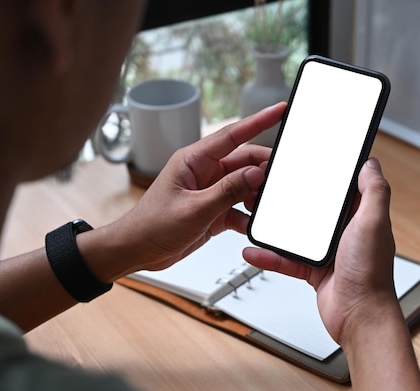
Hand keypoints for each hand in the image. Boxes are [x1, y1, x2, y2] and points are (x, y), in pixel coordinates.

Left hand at [112, 102, 285, 272]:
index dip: (259, 120)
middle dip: (264, 169)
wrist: (137, 251)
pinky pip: (239, 207)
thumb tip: (256, 173)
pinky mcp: (213, 210)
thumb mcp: (194, 208)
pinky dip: (248, 216)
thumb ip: (228, 190)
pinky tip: (252, 224)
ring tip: (265, 206)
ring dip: (256, 196)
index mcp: (194, 160)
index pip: (233, 135)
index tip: (280, 109)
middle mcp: (204, 171)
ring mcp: (210, 191)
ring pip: (245, 185)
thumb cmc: (152, 225)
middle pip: (244, 161)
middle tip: (282, 178)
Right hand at [243, 157, 396, 342]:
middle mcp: (345, 232)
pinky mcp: (314, 270)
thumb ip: (374, 191)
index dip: (328, 175)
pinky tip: (254, 252)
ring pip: (296, 233)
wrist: (359, 317)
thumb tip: (371, 163)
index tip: (309, 163)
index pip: (344, 188)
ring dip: (276, 228)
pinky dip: (270, 257)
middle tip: (271, 187)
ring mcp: (328, 251)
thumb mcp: (373, 223)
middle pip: (315, 208)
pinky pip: (287, 260)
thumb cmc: (371, 274)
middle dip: (294, 198)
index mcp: (361, 216)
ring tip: (255, 216)